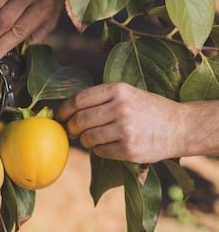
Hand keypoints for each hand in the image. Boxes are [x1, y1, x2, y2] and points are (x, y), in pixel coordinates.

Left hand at [56, 82, 187, 163]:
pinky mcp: (129, 150)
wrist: (180, 127)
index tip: (60, 115)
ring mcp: (125, 130)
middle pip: (80, 120)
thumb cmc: (148, 108)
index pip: (79, 99)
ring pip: (88, 137)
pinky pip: (100, 151)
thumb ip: (102, 98)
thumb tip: (70, 109)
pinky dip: (97, 150)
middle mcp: (120, 108)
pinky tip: (103, 146)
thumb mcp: (128, 92)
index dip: (64, 109)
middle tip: (71, 130)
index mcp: (118, 90)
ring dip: (84, 140)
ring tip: (87, 138)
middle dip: (70, 127)